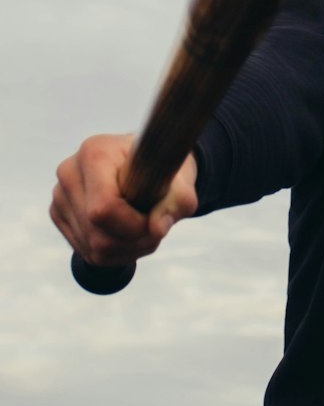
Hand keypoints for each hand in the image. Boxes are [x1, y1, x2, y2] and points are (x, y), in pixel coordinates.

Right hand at [51, 133, 197, 265]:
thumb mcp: (182, 180)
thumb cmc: (164, 169)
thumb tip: (156, 229)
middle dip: (135, 240)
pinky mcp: (60, 215)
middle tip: (156, 226)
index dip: (134, 225)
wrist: (147, 163)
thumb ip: (177, 202)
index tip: (156, 219)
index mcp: (96, 152)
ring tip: (146, 228)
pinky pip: (88, 251)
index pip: (104, 208)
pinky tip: (130, 233)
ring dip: (129, 248)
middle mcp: (70, 172)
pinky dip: (116, 252)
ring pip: (94, 247)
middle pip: (98, 234)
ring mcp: (60, 195)